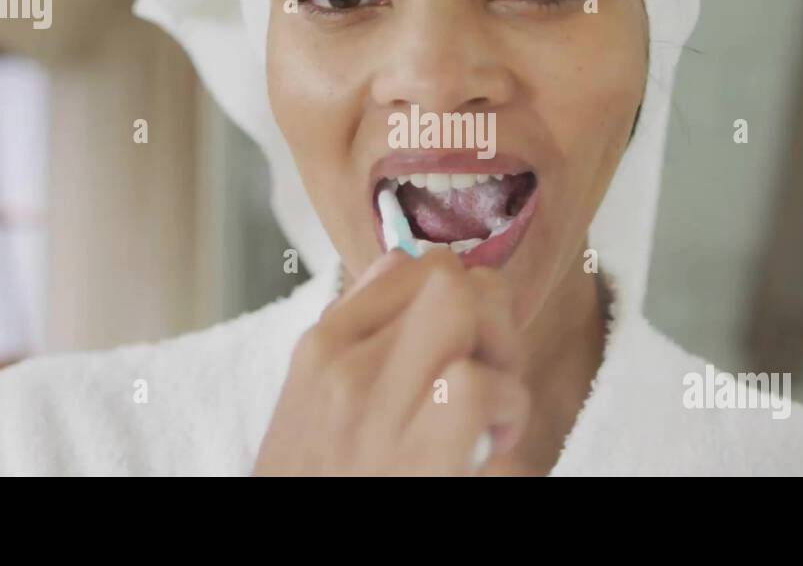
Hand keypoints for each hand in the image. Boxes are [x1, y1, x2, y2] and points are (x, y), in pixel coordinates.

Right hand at [252, 248, 529, 474]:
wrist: (293, 548)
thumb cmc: (316, 480)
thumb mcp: (313, 402)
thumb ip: (359, 337)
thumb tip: (405, 266)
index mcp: (320, 346)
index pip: (410, 266)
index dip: (456, 298)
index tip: (457, 347)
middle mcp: (344, 367)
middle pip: (451, 280)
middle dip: (490, 317)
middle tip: (489, 374)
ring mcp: (377, 412)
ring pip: (473, 319)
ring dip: (506, 370)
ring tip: (491, 422)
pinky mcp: (419, 460)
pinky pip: (482, 390)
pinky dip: (509, 416)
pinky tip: (494, 448)